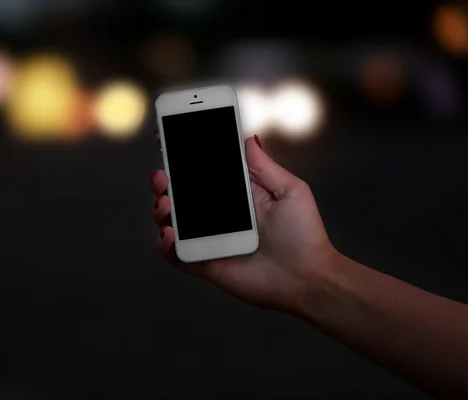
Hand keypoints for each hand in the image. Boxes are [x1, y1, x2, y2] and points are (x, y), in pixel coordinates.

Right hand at [150, 133, 338, 312]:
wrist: (307, 278)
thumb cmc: (305, 236)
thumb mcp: (290, 191)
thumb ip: (264, 166)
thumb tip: (248, 138)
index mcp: (238, 194)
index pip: (204, 172)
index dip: (184, 158)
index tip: (169, 140)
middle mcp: (220, 215)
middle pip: (181, 194)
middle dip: (164, 182)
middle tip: (162, 176)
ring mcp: (210, 239)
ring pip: (172, 221)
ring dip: (160, 209)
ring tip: (165, 203)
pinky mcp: (205, 263)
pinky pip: (176, 254)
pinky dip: (165, 244)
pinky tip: (169, 233)